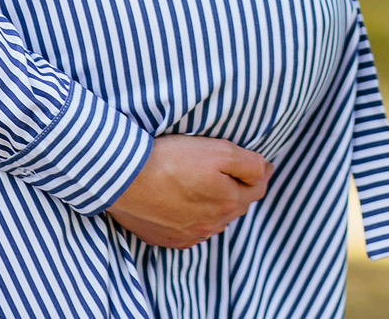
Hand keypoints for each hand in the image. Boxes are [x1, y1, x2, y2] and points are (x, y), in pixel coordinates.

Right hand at [105, 135, 270, 248]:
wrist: (123, 178)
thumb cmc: (170, 159)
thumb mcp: (218, 150)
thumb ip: (249, 163)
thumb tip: (266, 170)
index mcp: (228, 202)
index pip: (257, 189)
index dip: (259, 173)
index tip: (259, 164)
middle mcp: (212, 224)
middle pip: (234, 206)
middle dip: (236, 190)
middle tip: (229, 172)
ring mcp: (188, 235)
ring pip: (212, 221)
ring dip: (212, 206)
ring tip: (202, 187)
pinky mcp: (166, 239)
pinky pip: (187, 231)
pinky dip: (189, 219)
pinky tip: (180, 204)